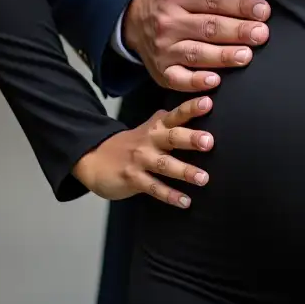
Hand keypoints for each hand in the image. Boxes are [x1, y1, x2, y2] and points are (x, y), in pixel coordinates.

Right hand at [72, 95, 214, 207]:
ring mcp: (140, 160)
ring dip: (185, 171)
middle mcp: (150, 140)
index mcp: (157, 126)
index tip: (208, 102)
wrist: (95, 158)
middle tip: (209, 141)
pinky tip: (185, 201)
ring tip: (204, 178)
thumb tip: (201, 109)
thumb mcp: (150, 128)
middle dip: (190, 139)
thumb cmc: (134, 143)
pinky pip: (153, 188)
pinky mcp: (133, 179)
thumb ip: (172, 121)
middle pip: (171, 137)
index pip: (176, 114)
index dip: (191, 108)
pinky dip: (169, 195)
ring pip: (165, 165)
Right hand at [123, 0, 270, 91]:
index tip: (263, 9)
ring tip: (246, 56)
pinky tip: (215, 82)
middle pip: (208, 27)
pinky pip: (179, 80)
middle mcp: (168, 22)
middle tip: (262, 34)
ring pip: (197, 54)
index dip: (239, 4)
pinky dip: (196, 83)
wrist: (136, 22)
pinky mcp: (162, 72)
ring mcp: (164, 49)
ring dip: (223, 56)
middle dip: (237, 31)